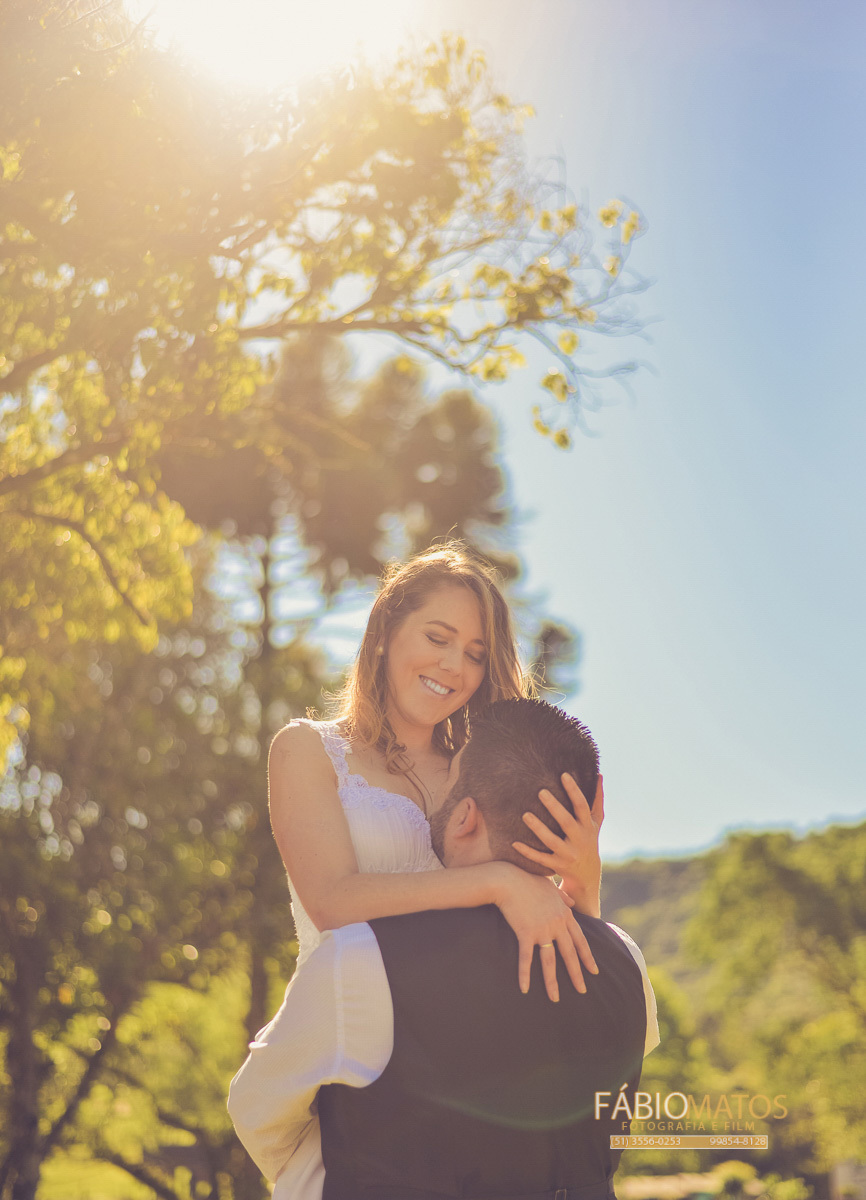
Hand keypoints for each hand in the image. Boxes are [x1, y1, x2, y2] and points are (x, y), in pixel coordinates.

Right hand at [493, 864, 598, 1001]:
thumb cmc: (527, 880)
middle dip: (576, 974)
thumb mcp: (549, 887)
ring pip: (550, 961)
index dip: (587, 957)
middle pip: (569, 954)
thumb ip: (563, 897)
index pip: (580, 940)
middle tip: (582, 991)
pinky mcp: (526, 933)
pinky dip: (525, 974)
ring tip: (555, 999)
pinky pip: (526, 958)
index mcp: (564, 914)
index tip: (594, 971)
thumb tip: (572, 903)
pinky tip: (525, 989)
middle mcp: (557, 924)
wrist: (508, 879)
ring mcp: (542, 930)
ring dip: (552, 982)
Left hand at [512, 773, 603, 917]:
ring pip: (551, 841)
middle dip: (555, 808)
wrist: (587, 874)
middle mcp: (579, 840)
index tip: (563, 775)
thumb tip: (598, 774)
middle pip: (567, 823)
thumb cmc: (588, 839)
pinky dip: (527, 852)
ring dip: (538, 829)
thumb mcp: (595, 821)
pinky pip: (540, 859)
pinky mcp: (557, 865)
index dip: (574, 791)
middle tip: (541, 792)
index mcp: (587, 826)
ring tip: (525, 815)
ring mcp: (567, 854)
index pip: (582, 806)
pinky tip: (514, 843)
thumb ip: (597, 798)